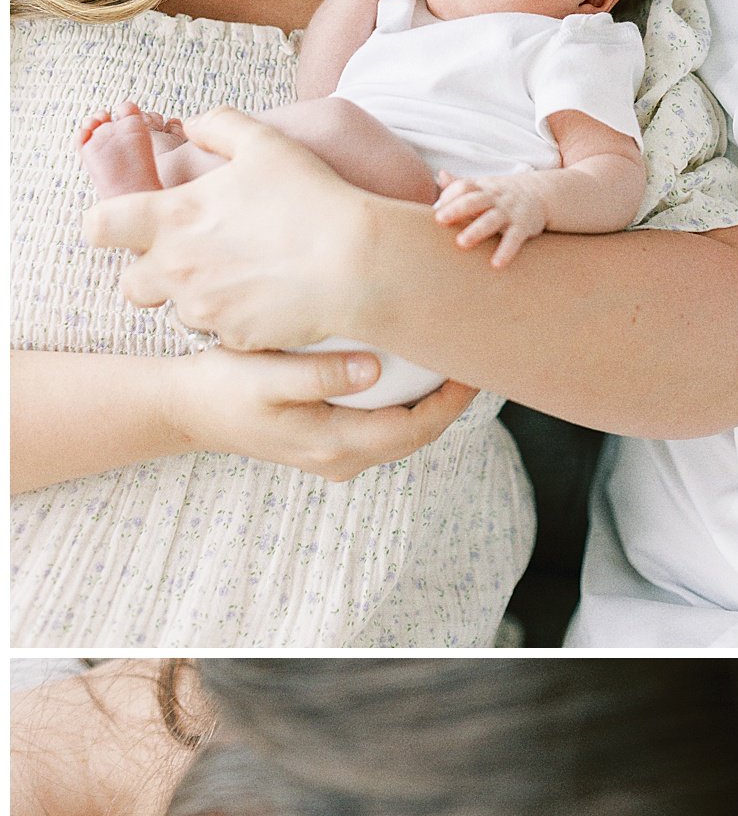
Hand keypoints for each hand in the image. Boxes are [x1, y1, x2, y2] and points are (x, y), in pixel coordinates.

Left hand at [85, 116, 377, 350]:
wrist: (357, 265)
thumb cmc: (311, 198)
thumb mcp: (265, 143)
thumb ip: (219, 126)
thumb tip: (193, 126)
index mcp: (171, 217)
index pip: (99, 226)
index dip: (108, 225)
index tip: (129, 224)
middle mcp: (176, 269)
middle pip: (130, 285)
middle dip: (151, 274)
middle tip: (190, 260)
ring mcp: (204, 310)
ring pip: (178, 312)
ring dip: (198, 298)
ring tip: (242, 278)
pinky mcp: (236, 340)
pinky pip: (223, 335)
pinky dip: (238, 321)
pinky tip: (269, 300)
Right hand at [161, 346, 474, 478]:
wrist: (185, 410)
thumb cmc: (222, 387)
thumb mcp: (267, 376)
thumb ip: (320, 375)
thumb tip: (374, 371)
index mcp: (335, 446)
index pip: (415, 428)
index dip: (451, 401)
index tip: (473, 366)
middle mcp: (343, 459)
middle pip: (416, 434)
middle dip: (450, 401)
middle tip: (474, 357)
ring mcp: (335, 454)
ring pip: (401, 431)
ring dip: (429, 402)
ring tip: (451, 361)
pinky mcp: (328, 442)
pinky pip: (381, 426)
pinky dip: (403, 402)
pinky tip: (411, 370)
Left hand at [434, 172, 549, 270]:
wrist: (542, 194)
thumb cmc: (504, 195)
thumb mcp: (485, 186)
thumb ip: (461, 184)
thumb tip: (441, 176)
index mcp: (483, 188)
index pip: (464, 187)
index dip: (449, 196)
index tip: (437, 210)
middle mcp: (495, 198)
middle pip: (474, 200)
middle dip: (456, 208)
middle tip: (439, 219)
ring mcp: (510, 212)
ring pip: (491, 220)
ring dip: (476, 230)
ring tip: (461, 243)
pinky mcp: (523, 226)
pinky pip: (514, 239)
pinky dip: (506, 251)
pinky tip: (496, 264)